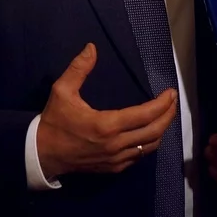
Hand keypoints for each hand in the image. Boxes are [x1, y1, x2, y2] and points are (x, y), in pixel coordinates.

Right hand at [36, 43, 177, 177]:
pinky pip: (139, 156)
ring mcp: (116, 159)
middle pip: (154, 132)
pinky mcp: (114, 168)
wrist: (43, 153)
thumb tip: (92, 47)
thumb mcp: (62, 91)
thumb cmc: (55, 121)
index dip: (162, 104)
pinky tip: (149, 133)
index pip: (145, 115)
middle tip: (173, 102)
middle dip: (168, 116)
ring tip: (166, 115)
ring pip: (150, 146)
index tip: (171, 92)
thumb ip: (79, 68)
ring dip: (161, 130)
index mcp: (107, 125)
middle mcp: (116, 144)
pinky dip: (149, 143)